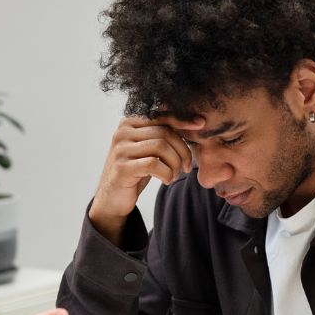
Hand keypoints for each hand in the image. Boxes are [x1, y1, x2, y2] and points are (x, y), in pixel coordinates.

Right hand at [87, 115, 200, 244]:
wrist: (113, 198)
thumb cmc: (135, 171)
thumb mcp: (148, 149)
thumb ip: (162, 135)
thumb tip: (195, 122)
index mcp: (129, 123)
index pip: (161, 116)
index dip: (182, 120)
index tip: (201, 124)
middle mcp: (122, 132)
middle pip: (164, 132)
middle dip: (182, 150)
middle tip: (186, 166)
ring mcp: (120, 149)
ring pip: (161, 146)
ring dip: (175, 163)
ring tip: (175, 174)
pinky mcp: (122, 167)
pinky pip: (153, 164)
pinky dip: (166, 173)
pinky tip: (166, 180)